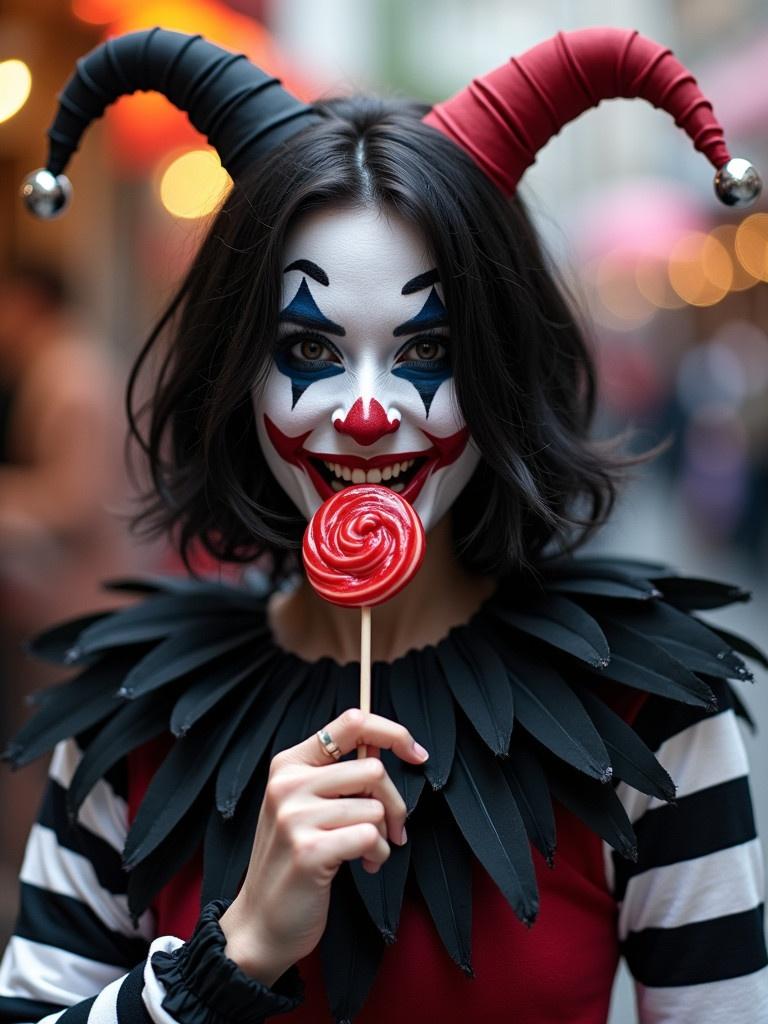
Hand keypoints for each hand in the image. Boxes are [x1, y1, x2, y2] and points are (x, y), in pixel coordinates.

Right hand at [219, 708, 428, 985]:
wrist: (260, 922)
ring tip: (366, 853)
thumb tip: (386, 746)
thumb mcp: (304, 805)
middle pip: (373, 769)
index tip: (416, 754)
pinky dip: (378, 854)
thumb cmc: (292, 860)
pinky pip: (370, 836)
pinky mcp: (309, 850)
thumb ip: (338, 774)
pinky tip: (362, 866)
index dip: (393, 733)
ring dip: (384, 836)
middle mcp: (287, 784)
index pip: (351, 722)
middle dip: (395, 803)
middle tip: (392, 829)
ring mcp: (295, 817)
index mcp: (288, 764)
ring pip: (376, 807)